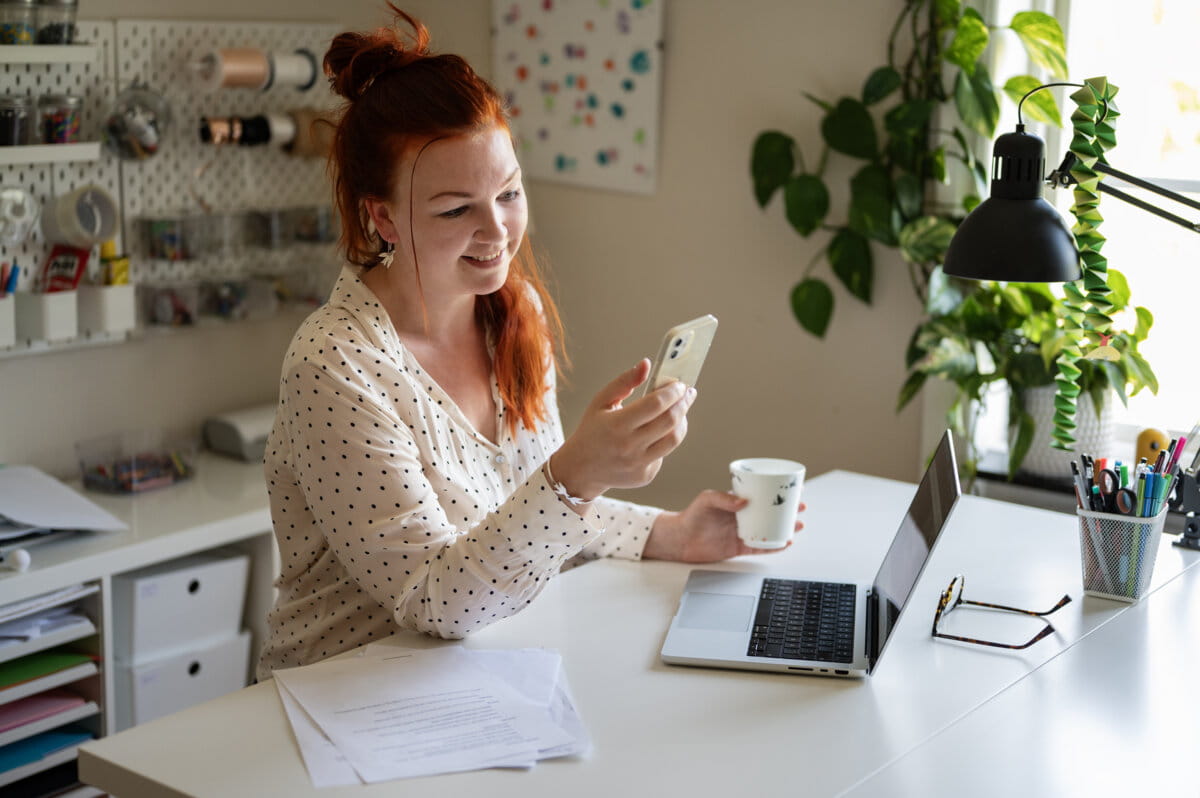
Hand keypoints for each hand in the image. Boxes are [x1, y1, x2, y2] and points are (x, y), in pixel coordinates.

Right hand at [550, 360, 695, 500]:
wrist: (581, 469)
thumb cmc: (592, 430)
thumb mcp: (601, 401)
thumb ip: (625, 381)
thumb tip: (647, 364)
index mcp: (617, 425)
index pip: (655, 404)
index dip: (672, 392)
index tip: (680, 384)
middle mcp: (629, 446)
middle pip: (669, 421)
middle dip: (683, 403)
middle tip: (688, 393)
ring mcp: (638, 464)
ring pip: (674, 439)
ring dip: (682, 421)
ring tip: (680, 411)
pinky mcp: (645, 475)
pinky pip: (664, 453)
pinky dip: (666, 439)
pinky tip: (658, 432)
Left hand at [643, 491, 805, 562]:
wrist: (680, 539)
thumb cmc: (691, 516)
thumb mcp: (707, 500)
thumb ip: (723, 498)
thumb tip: (743, 501)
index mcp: (737, 502)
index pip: (762, 495)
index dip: (777, 493)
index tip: (792, 489)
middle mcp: (743, 516)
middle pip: (771, 512)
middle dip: (788, 510)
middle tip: (801, 507)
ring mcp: (743, 531)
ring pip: (770, 529)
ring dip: (786, 527)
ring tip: (798, 525)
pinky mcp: (740, 546)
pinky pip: (762, 546)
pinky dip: (775, 546)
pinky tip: (786, 542)